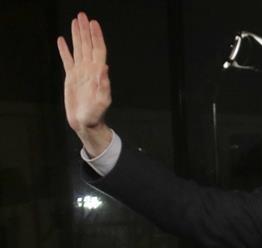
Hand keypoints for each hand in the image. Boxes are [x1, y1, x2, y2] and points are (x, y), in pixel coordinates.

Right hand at [57, 12, 112, 156]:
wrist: (86, 122)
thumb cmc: (96, 114)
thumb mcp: (103, 101)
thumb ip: (104, 85)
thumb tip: (105, 68)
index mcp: (98, 73)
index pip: (98, 50)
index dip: (96, 36)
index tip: (94, 23)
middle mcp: (90, 70)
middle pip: (87, 45)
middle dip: (85, 30)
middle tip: (82, 15)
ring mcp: (81, 72)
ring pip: (78, 49)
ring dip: (76, 35)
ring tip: (74, 21)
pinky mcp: (71, 78)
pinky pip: (67, 60)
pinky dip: (65, 50)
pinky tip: (62, 40)